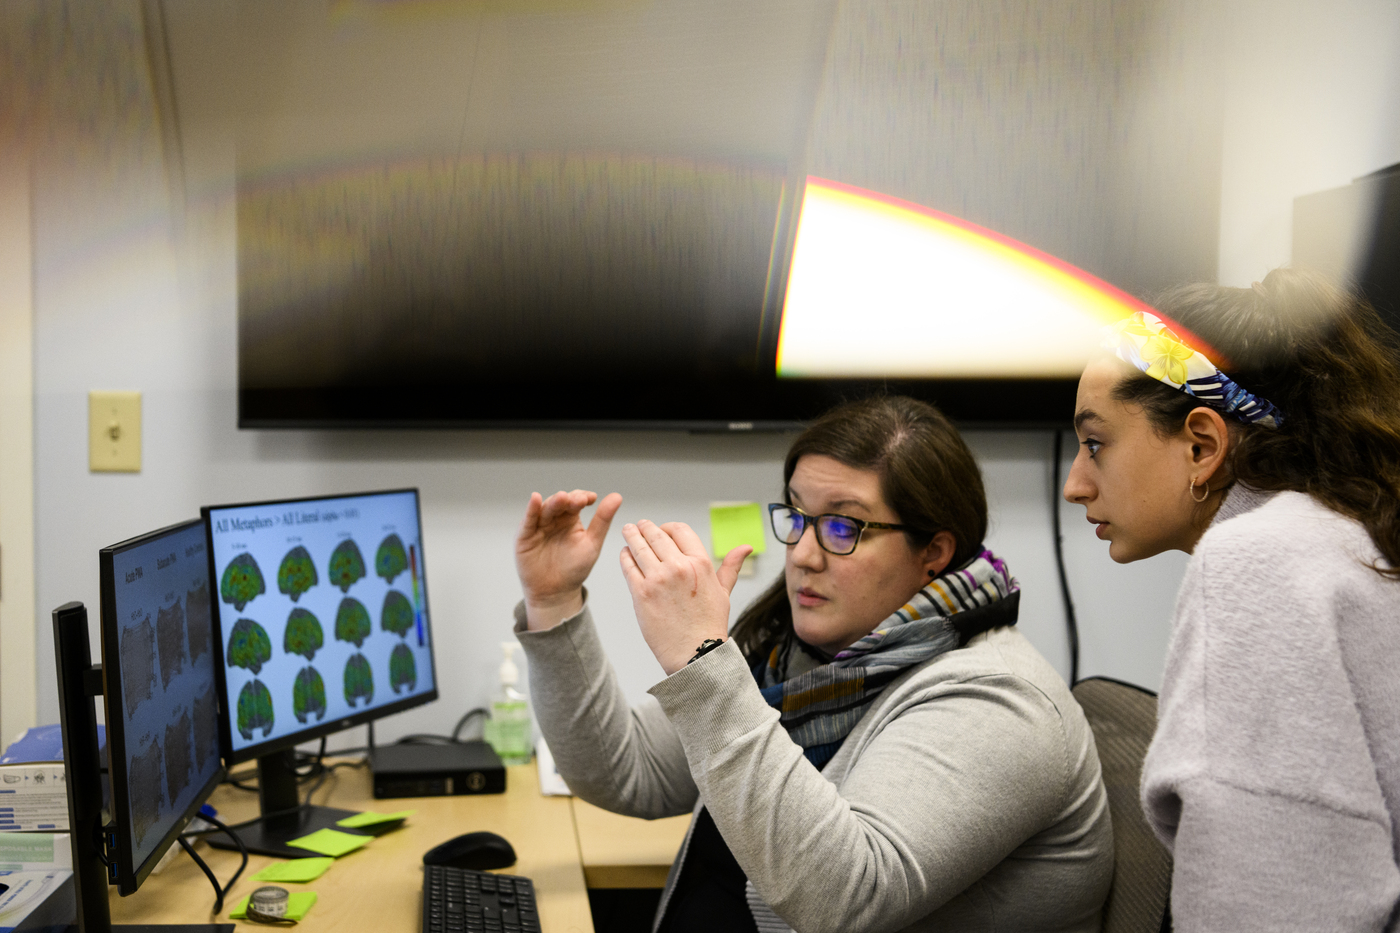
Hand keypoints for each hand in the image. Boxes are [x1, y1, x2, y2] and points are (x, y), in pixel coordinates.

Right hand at [516, 489, 622, 629]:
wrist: (556, 593)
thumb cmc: (574, 568)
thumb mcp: (592, 543)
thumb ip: (602, 520)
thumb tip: (617, 496)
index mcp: (570, 519)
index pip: (576, 501)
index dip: (582, 497)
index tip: (591, 498)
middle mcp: (553, 519)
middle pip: (560, 502)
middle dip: (569, 499)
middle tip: (579, 500)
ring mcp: (538, 526)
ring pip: (545, 508)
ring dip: (553, 502)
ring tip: (562, 498)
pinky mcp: (524, 536)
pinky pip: (527, 520)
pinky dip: (531, 509)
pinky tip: (535, 499)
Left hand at [619, 519, 751, 674]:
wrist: (694, 654)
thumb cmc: (709, 625)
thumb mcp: (723, 592)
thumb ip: (731, 566)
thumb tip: (746, 547)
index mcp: (700, 564)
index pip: (680, 530)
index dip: (668, 526)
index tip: (662, 529)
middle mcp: (678, 567)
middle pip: (656, 535)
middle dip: (645, 527)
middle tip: (638, 526)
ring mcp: (657, 580)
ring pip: (639, 547)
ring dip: (631, 535)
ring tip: (628, 531)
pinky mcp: (640, 593)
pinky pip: (628, 566)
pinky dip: (625, 556)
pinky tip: (625, 554)